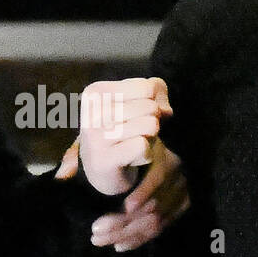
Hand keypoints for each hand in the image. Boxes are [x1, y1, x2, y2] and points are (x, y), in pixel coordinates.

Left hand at [57, 137, 189, 251]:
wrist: (146, 144)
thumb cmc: (118, 144)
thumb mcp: (102, 144)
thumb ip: (80, 159)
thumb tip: (60, 177)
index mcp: (160, 154)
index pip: (157, 178)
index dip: (141, 195)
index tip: (121, 209)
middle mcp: (176, 172)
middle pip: (154, 207)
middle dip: (123, 224)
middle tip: (96, 233)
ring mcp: (182, 190)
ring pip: (157, 222)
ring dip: (128, 235)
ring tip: (102, 240)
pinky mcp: (183, 204)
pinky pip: (162, 228)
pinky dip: (140, 239)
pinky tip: (120, 245)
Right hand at [76, 78, 171, 195]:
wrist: (104, 169)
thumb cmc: (124, 128)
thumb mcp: (140, 100)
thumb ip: (156, 89)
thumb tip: (165, 111)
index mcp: (96, 93)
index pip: (146, 87)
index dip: (151, 102)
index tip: (135, 115)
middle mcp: (91, 113)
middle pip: (150, 107)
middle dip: (151, 122)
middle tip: (134, 133)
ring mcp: (95, 138)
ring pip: (149, 125)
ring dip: (149, 138)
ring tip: (133, 144)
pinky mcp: (103, 160)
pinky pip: (143, 146)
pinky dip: (145, 154)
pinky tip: (132, 158)